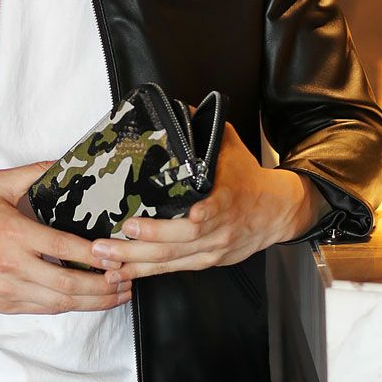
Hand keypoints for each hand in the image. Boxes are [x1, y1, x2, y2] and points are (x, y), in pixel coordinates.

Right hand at [0, 161, 132, 313]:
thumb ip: (32, 175)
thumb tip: (64, 162)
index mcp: (13, 235)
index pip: (64, 249)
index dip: (95, 256)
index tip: (118, 255)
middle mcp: (12, 266)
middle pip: (68, 284)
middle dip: (104, 286)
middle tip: (128, 280)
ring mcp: (7, 290)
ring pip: (59, 303)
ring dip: (94, 301)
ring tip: (118, 294)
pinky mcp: (3, 305)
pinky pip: (44, 310)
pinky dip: (70, 306)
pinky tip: (89, 300)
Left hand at [88, 117, 329, 283]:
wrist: (276, 211)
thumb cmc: (248, 179)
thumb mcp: (230, 149)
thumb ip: (204, 130)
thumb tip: (177, 108)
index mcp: (227, 198)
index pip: (211, 211)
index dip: (195, 218)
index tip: (180, 217)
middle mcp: (220, 228)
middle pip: (181, 241)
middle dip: (143, 243)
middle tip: (109, 240)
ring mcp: (213, 249)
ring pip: (171, 260)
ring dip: (135, 262)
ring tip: (104, 258)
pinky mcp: (206, 262)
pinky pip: (172, 270)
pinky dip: (145, 273)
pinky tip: (120, 274)